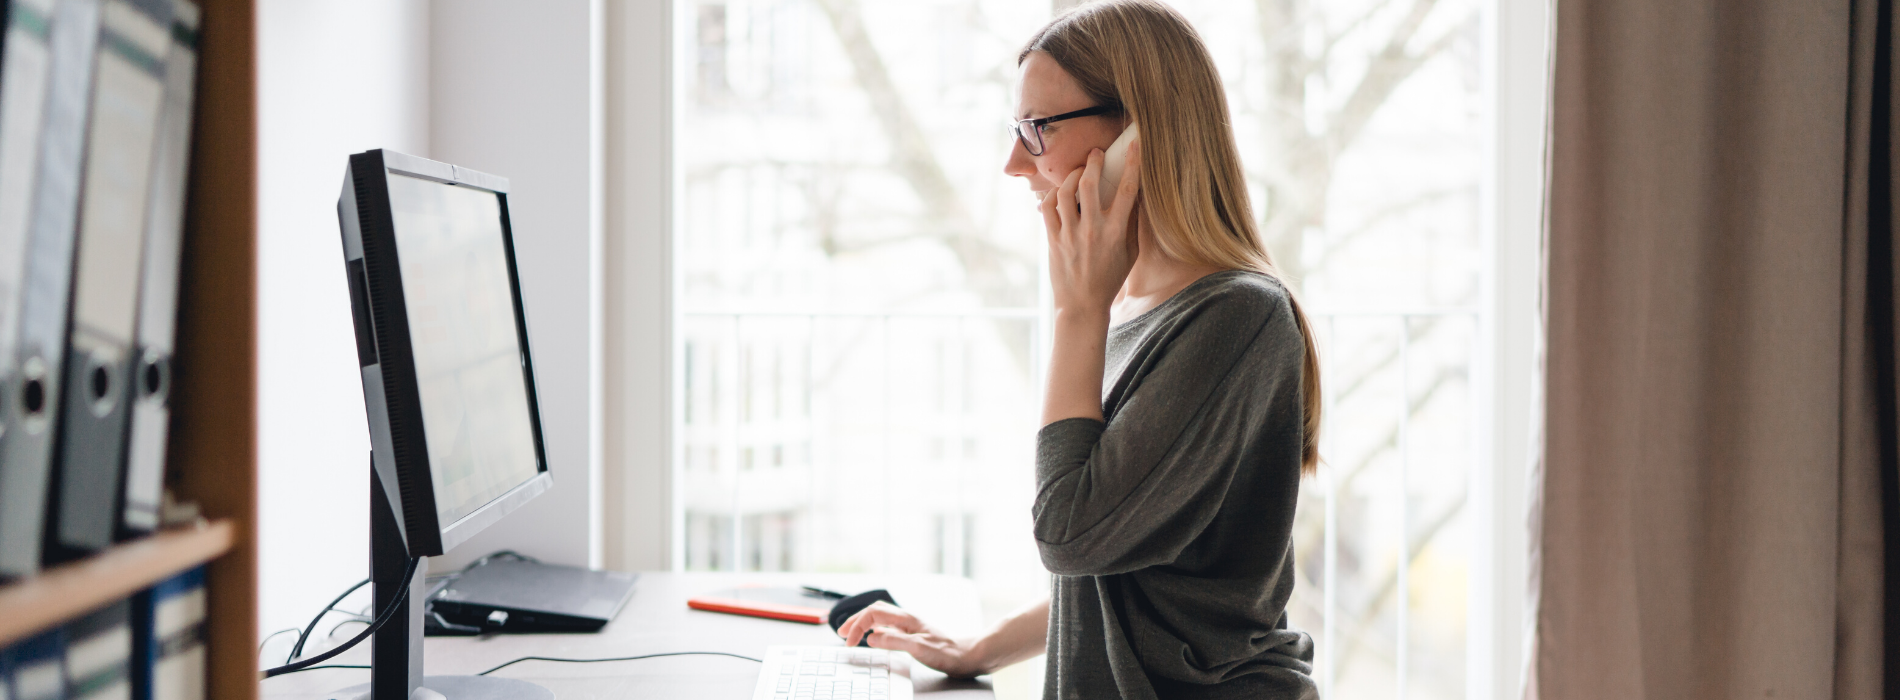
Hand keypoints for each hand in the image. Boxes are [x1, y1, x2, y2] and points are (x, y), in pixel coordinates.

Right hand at [835, 601, 986, 677]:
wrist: (967, 656)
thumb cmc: (947, 653)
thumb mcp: (918, 648)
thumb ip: (894, 641)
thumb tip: (871, 637)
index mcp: (906, 618)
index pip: (873, 614)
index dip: (856, 626)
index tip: (848, 642)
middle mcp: (906, 619)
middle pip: (874, 612)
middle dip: (855, 620)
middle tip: (840, 632)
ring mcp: (909, 626)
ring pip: (880, 618)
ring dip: (863, 623)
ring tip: (851, 633)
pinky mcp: (912, 635)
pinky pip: (888, 627)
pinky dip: (874, 630)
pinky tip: (873, 637)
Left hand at [1040, 140, 1141, 315]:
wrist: (1082, 305)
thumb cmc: (1110, 279)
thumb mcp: (1130, 253)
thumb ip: (1133, 224)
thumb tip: (1137, 196)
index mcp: (1116, 233)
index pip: (1127, 190)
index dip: (1132, 164)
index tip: (1133, 147)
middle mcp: (1092, 231)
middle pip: (1089, 185)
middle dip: (1093, 162)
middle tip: (1096, 153)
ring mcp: (1070, 235)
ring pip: (1065, 193)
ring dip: (1071, 176)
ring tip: (1078, 171)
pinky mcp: (1053, 241)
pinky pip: (1048, 208)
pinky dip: (1052, 195)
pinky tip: (1060, 193)